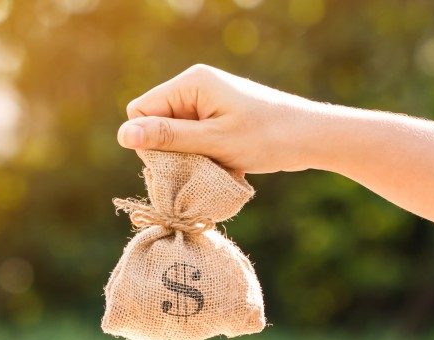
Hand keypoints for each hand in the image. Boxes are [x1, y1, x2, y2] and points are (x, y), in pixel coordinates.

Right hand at [117, 64, 327, 172]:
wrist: (310, 137)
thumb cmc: (265, 137)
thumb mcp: (213, 142)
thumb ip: (168, 138)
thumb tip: (123, 135)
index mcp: (190, 83)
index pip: (140, 112)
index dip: (150, 140)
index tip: (179, 157)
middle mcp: (194, 87)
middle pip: (154, 124)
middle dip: (169, 150)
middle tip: (200, 163)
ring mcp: (205, 101)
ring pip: (172, 136)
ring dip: (187, 156)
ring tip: (215, 163)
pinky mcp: (214, 116)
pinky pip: (190, 139)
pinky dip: (201, 155)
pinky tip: (222, 161)